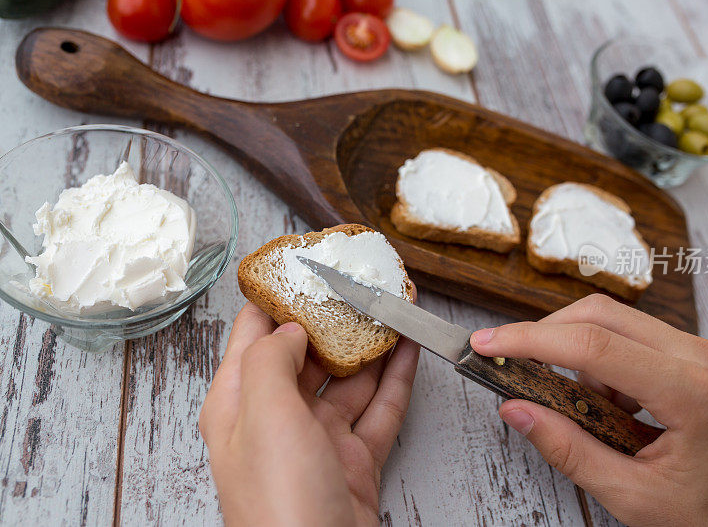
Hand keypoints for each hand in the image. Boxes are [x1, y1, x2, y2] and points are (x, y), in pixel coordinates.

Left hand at [199, 302, 419, 525]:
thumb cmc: (279, 503)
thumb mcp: (265, 414)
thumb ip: (271, 359)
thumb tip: (286, 325)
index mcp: (238, 404)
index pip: (251, 335)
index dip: (275, 296)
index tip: (300, 264)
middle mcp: (276, 419)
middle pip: (306, 354)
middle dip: (334, 317)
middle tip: (361, 282)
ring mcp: (317, 441)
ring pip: (348, 379)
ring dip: (371, 344)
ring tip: (394, 306)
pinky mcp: (354, 460)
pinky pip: (378, 410)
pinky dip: (395, 379)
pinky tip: (409, 350)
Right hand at [470, 294, 707, 526]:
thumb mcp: (633, 497)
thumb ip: (568, 450)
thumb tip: (516, 409)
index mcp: (690, 394)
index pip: (592, 347)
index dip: (530, 341)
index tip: (487, 345)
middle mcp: (699, 358)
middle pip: (599, 315)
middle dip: (545, 335)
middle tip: (507, 361)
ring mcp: (700, 352)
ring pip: (613, 322)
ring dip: (575, 355)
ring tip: (575, 409)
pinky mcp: (695, 356)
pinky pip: (631, 339)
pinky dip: (600, 363)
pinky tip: (605, 406)